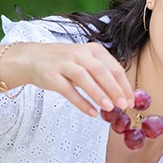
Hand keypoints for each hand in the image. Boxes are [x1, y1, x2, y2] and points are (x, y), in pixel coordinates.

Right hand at [18, 42, 133, 116]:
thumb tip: (122, 95)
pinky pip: (68, 89)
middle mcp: (79, 54)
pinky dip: (80, 101)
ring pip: (84, 77)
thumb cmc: (63, 62)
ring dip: (98, 93)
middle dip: (114, 89)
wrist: (31, 58)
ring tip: (109, 108)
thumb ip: (102, 76)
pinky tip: (91, 112)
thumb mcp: (85, 63)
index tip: (131, 100)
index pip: (113, 67)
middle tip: (124, 105)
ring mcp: (64, 63)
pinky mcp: (51, 75)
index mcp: (92, 50)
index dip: (124, 84)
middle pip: (101, 70)